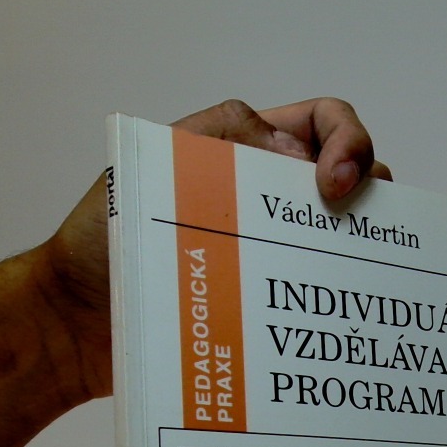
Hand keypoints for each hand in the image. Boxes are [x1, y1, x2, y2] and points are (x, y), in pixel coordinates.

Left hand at [39, 98, 390, 400]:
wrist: (77, 324)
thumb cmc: (102, 240)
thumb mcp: (153, 166)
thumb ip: (221, 138)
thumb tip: (297, 153)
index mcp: (245, 149)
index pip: (323, 122)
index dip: (347, 141)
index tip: (333, 185)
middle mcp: (271, 195)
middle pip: (352, 176)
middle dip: (369, 190)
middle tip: (350, 227)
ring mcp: (276, 250)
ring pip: (346, 235)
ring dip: (363, 244)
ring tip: (358, 270)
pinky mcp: (271, 300)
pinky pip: (319, 291)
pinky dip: (339, 294)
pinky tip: (344, 309)